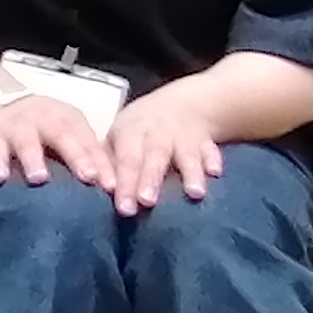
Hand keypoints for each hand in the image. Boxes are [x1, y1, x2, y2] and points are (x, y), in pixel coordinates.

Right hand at [0, 91, 113, 191]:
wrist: (7, 106)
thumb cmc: (49, 132)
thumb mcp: (72, 139)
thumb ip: (93, 162)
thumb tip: (118, 191)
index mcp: (70, 121)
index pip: (89, 142)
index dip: (101, 163)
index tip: (111, 186)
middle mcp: (45, 119)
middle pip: (62, 135)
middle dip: (76, 156)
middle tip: (88, 176)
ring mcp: (17, 126)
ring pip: (26, 141)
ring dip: (33, 159)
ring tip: (39, 178)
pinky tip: (1, 177)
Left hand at [105, 86, 222, 213]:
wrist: (182, 104)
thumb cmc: (141, 131)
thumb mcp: (120, 138)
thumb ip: (109, 163)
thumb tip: (96, 190)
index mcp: (131, 132)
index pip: (126, 159)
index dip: (124, 182)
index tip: (124, 208)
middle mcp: (157, 132)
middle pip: (154, 156)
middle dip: (150, 178)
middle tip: (147, 202)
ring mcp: (183, 136)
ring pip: (186, 153)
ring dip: (190, 172)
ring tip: (194, 193)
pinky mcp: (206, 140)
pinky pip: (211, 149)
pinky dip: (214, 160)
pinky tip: (216, 173)